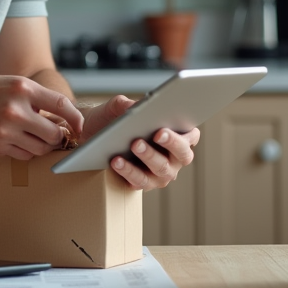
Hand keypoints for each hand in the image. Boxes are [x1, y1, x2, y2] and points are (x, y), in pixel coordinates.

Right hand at [0, 76, 83, 159]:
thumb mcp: (16, 83)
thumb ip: (39, 97)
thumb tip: (66, 118)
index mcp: (23, 89)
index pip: (61, 105)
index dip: (76, 118)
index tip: (80, 126)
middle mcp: (15, 110)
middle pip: (53, 134)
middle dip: (58, 136)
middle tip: (56, 134)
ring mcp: (5, 130)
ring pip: (41, 149)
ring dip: (44, 146)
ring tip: (38, 137)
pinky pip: (24, 156)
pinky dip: (27, 151)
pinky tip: (20, 140)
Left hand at [80, 96, 199, 190]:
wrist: (95, 134)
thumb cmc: (115, 119)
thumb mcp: (117, 107)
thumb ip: (124, 104)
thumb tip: (132, 107)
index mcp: (179, 135)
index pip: (192, 135)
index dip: (184, 133)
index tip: (164, 129)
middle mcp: (175, 157)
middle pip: (182, 155)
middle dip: (170, 144)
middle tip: (155, 135)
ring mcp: (162, 172)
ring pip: (162, 169)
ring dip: (149, 157)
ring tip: (134, 145)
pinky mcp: (145, 183)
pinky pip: (140, 181)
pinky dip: (129, 171)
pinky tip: (117, 162)